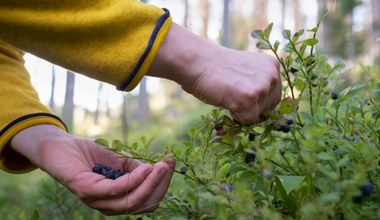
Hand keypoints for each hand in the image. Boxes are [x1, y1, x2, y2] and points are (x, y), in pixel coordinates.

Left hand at [10, 125, 175, 214]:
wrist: (59, 144)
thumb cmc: (89, 153)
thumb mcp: (119, 161)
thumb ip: (136, 169)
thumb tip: (157, 170)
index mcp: (116, 200)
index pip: (146, 202)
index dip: (162, 186)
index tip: (171, 165)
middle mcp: (106, 205)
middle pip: (142, 205)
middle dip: (160, 186)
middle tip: (168, 165)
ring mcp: (95, 200)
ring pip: (130, 202)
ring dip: (150, 184)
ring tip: (160, 166)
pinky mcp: (85, 190)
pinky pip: (115, 190)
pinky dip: (133, 180)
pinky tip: (144, 167)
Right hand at [148, 23, 281, 123]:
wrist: (198, 62)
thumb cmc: (217, 68)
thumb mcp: (247, 71)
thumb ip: (260, 83)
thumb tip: (267, 112)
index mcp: (272, 65)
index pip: (274, 95)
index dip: (257, 100)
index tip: (241, 90)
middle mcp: (272, 75)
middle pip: (270, 107)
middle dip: (253, 107)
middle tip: (233, 93)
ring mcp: (262, 87)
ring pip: (259, 115)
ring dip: (243, 110)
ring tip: (228, 93)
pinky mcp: (249, 99)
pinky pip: (248, 121)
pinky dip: (236, 117)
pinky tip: (226, 100)